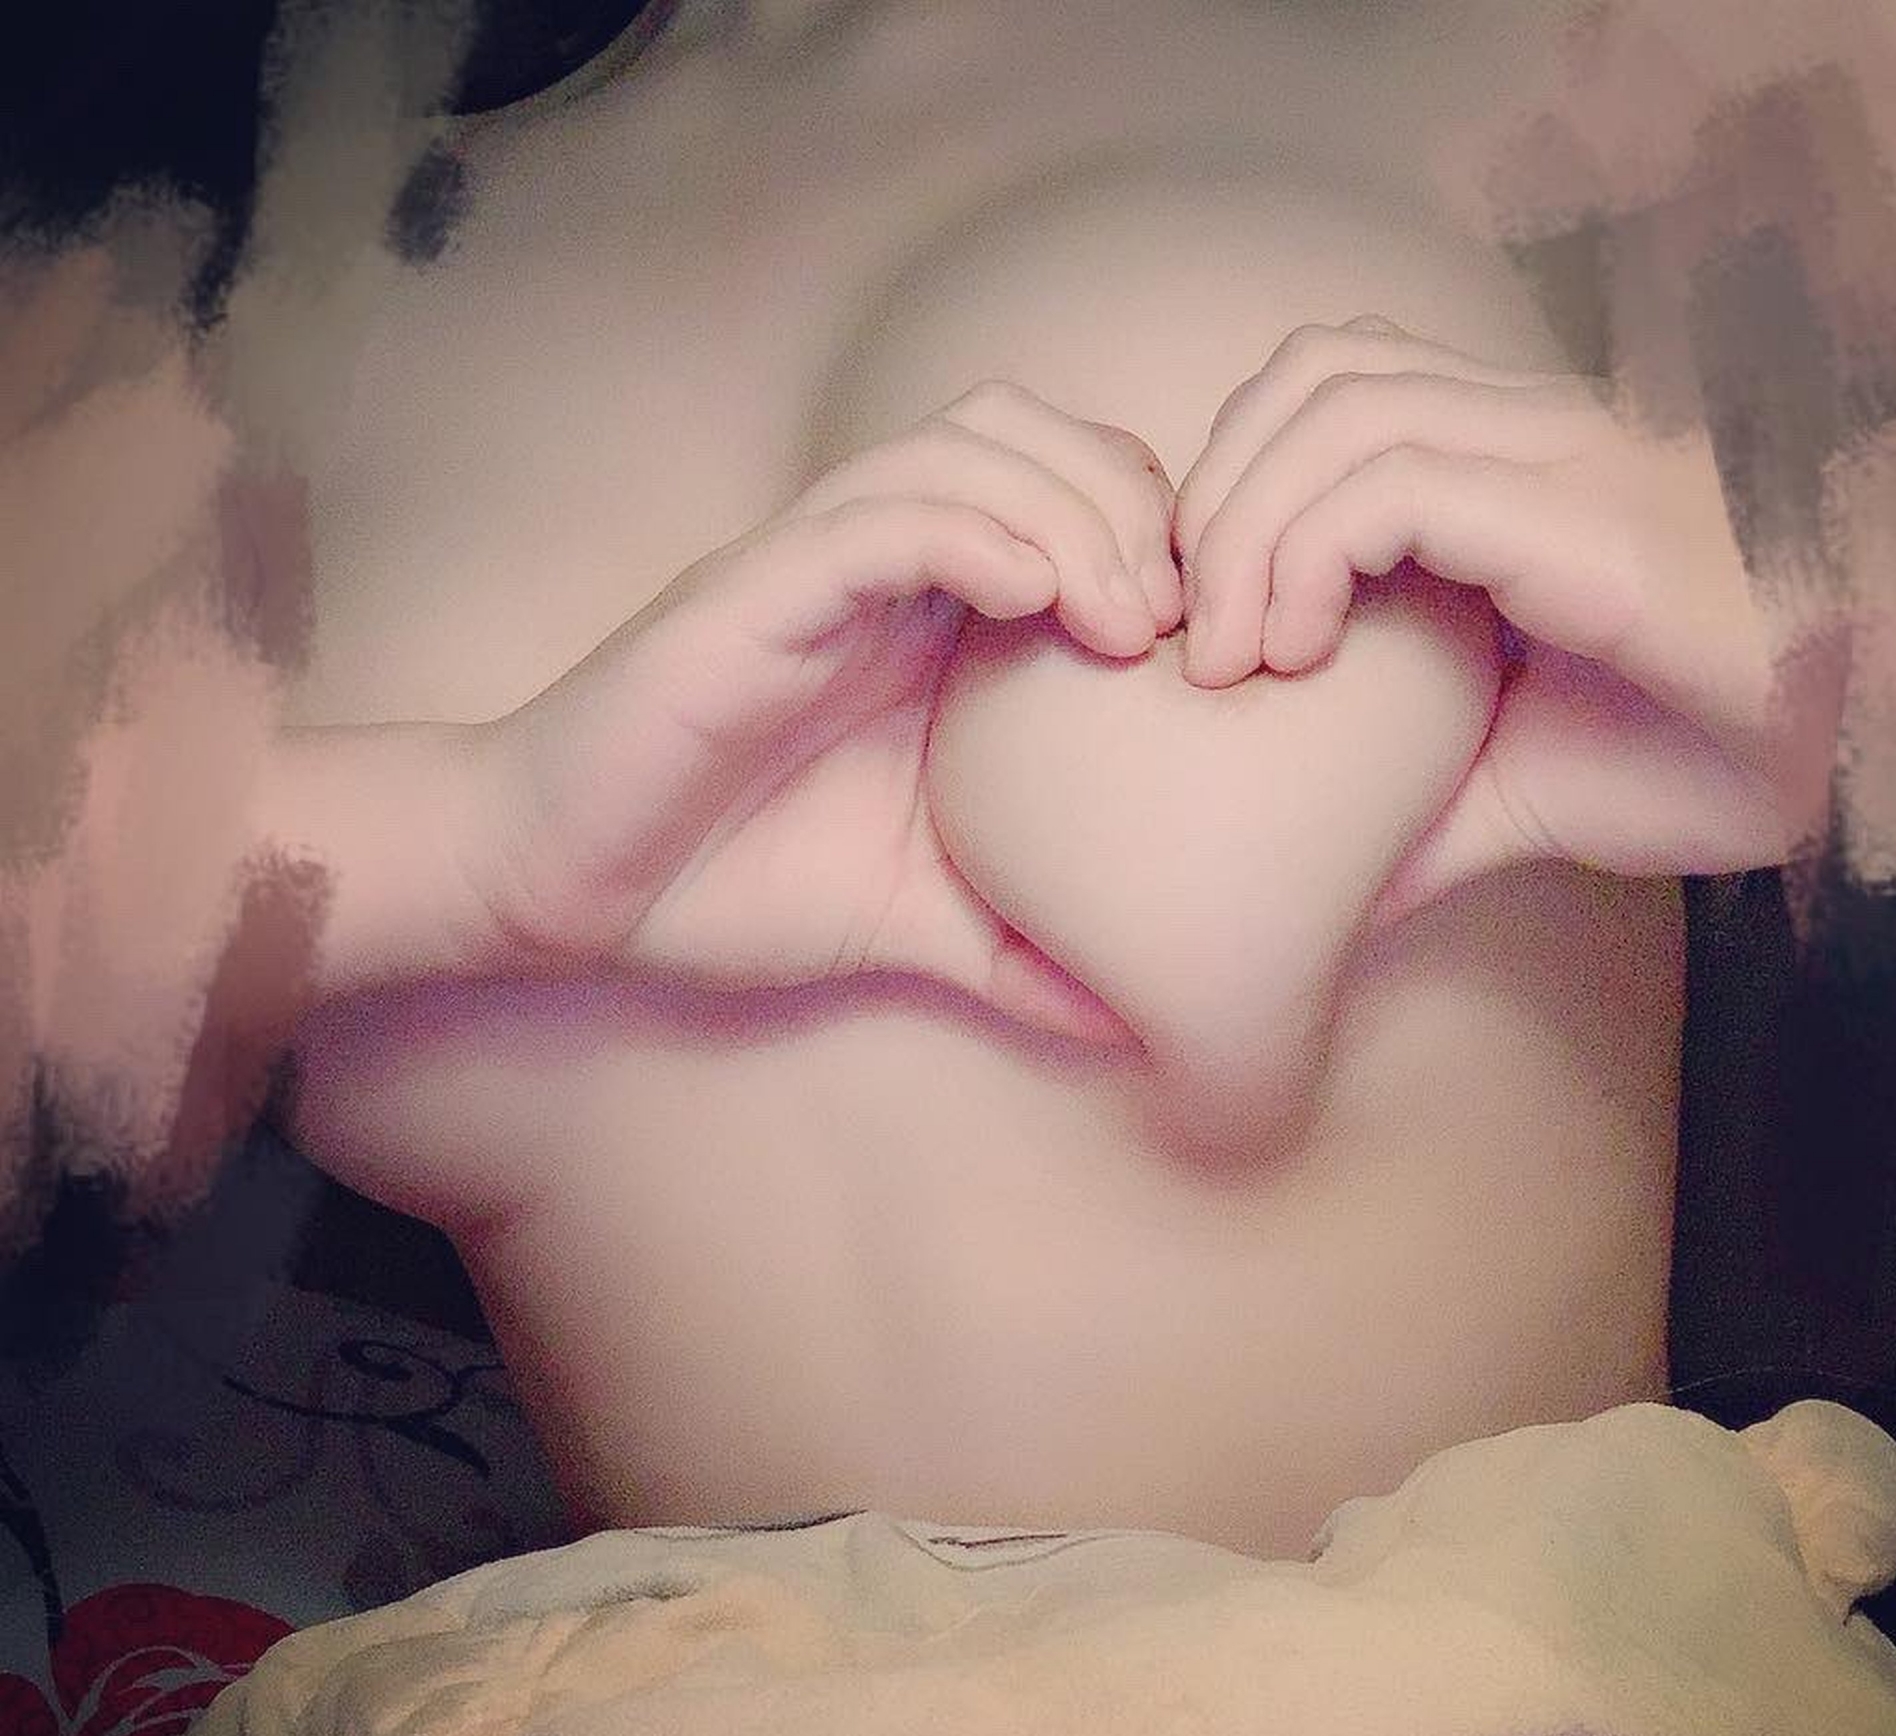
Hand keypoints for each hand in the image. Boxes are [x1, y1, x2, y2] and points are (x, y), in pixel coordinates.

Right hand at [464, 381, 1179, 1032]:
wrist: (565, 887)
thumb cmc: (728, 884)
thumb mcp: (914, 921)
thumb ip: (1023, 953)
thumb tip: (1146, 1020)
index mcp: (924, 620)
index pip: (1068, 497)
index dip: (1158, 537)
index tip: (1212, 648)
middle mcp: (878, 569)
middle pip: (1036, 437)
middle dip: (1136, 503)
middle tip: (1184, 627)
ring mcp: (813, 568)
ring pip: (967, 448)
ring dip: (1072, 508)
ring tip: (1128, 623)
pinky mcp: (751, 591)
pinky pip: (876, 517)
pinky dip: (972, 533)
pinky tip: (1037, 602)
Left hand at [1171, 318, 1842, 920]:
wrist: (1851, 756)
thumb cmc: (1692, 753)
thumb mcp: (1504, 786)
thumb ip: (1401, 805)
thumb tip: (1302, 890)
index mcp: (1504, 466)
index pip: (1327, 390)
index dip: (1230, 482)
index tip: (1193, 618)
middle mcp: (1529, 434)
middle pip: (1313, 374)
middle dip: (1213, 499)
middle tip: (1188, 638)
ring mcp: (1563, 459)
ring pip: (1341, 407)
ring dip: (1243, 530)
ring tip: (1230, 657)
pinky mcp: (1587, 516)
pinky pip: (1400, 480)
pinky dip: (1307, 555)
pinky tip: (1295, 652)